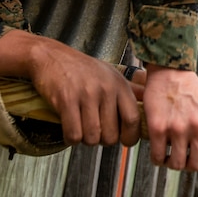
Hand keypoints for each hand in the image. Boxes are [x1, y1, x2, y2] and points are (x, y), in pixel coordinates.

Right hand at [0, 30, 140, 146]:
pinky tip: (70, 127)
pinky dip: (70, 137)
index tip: (124, 140)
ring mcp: (85, 94)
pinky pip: (73, 135)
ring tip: (81, 126)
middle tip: (95, 130)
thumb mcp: (110, 74)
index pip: (133, 119)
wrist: (51, 56)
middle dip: (102, 139)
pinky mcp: (66, 100)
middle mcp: (105, 89)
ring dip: (85, 138)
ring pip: (91, 137)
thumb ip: (129, 92)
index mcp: (119, 84)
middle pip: (111, 135)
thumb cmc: (82, 69)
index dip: (130, 137)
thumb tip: (146, 107)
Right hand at [141, 64, 197, 172]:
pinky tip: (161, 153)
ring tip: (173, 155)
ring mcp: (178, 128)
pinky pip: (158, 157)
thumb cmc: (195, 88)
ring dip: (175, 164)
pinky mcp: (158, 128)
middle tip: (188, 158)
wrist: (169, 72)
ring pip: (178, 164)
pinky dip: (159, 160)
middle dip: (193, 165)